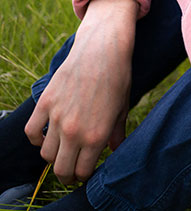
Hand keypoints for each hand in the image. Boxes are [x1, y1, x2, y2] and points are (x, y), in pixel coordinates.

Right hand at [25, 0, 137, 184]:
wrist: (102, 50)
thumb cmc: (118, 78)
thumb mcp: (123, 108)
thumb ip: (117, 132)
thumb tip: (115, 150)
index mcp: (97, 136)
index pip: (82, 171)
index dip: (84, 175)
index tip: (86, 171)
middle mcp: (75, 131)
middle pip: (61, 169)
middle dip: (67, 174)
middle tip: (72, 171)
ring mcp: (57, 118)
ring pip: (45, 153)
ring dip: (53, 156)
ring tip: (62, 151)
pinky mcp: (45, 104)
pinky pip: (31, 132)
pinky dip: (35, 139)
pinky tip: (45, 136)